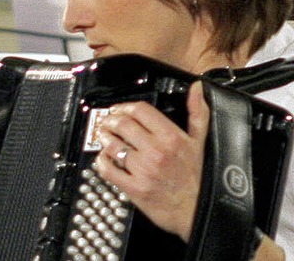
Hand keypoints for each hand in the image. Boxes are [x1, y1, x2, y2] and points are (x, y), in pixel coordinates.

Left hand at [94, 82, 209, 241]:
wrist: (197, 212)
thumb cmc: (197, 178)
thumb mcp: (200, 142)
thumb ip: (197, 112)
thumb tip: (196, 89)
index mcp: (172, 137)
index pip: (140, 110)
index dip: (125, 106)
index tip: (119, 109)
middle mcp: (156, 151)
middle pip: (122, 124)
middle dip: (110, 120)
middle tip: (106, 122)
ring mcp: (143, 170)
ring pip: (112, 145)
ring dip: (104, 138)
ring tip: (103, 137)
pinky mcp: (134, 187)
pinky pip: (108, 170)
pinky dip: (101, 162)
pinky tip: (103, 159)